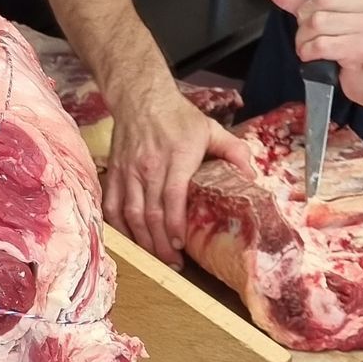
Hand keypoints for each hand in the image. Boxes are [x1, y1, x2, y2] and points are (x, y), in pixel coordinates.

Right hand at [101, 82, 250, 267]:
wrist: (140, 98)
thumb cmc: (178, 116)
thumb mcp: (211, 129)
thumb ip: (233, 151)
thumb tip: (251, 177)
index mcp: (176, 158)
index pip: (172, 197)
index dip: (174, 225)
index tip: (180, 245)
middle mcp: (149, 167)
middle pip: (150, 213)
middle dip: (160, 243)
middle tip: (171, 263)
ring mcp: (128, 171)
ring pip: (130, 214)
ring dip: (141, 240)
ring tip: (154, 258)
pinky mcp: (114, 173)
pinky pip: (111, 205)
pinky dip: (119, 227)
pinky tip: (130, 241)